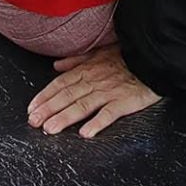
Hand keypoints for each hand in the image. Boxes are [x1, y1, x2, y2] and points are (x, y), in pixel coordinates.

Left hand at [25, 46, 158, 138]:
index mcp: (88, 69)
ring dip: (65, 117)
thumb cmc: (127, 56)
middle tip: (33, 122)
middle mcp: (94, 80)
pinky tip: (85, 133)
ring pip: (83, 105)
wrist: (154, 57)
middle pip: (67, 96)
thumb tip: (57, 66)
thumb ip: (77, 60)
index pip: (61, 83)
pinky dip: (97, 123)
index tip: (31, 108)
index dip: (45, 96)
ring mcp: (109, 91)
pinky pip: (109, 113)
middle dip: (48, 109)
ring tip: (50, 129)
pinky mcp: (125, 101)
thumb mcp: (100, 52)